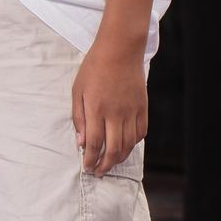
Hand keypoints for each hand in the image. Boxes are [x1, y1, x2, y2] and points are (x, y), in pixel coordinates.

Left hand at [73, 40, 146, 175]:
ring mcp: (131, 111)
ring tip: (111, 162)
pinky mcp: (143, 107)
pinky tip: (126, 146)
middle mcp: (116, 113)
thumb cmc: (95, 67)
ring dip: (119, 158)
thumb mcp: (78, 90)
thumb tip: (80, 142)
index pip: (94, 144)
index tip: (87, 167)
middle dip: (105, 165)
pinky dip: (133, 144)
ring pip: (129, 145)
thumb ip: (78, 117)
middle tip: (99, 171)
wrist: (120, 49)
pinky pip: (141, 132)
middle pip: (113, 150)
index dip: (90, 160)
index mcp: (97, 109)